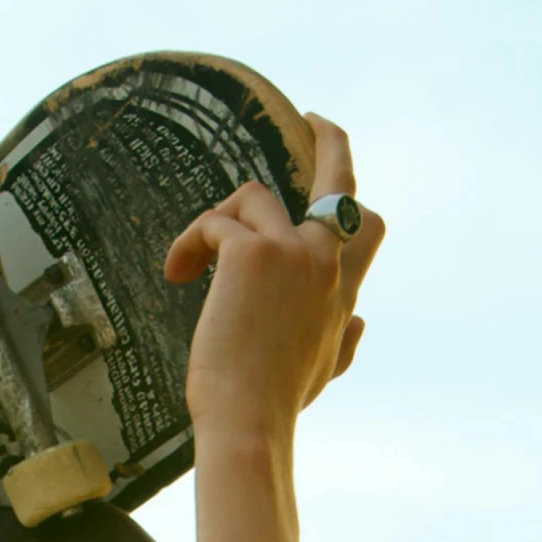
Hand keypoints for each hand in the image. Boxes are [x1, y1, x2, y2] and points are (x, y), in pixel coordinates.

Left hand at [162, 114, 385, 443]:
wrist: (249, 423)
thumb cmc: (276, 405)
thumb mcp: (326, 370)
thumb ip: (345, 340)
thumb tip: (361, 321)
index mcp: (343, 291)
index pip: (365, 225)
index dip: (348, 194)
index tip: (332, 172)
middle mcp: (327, 263)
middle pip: (339, 178)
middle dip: (331, 139)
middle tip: (313, 119)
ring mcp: (294, 253)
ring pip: (254, 196)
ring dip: (216, 222)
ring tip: (188, 264)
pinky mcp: (252, 253)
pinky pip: (215, 223)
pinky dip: (189, 243)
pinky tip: (176, 273)